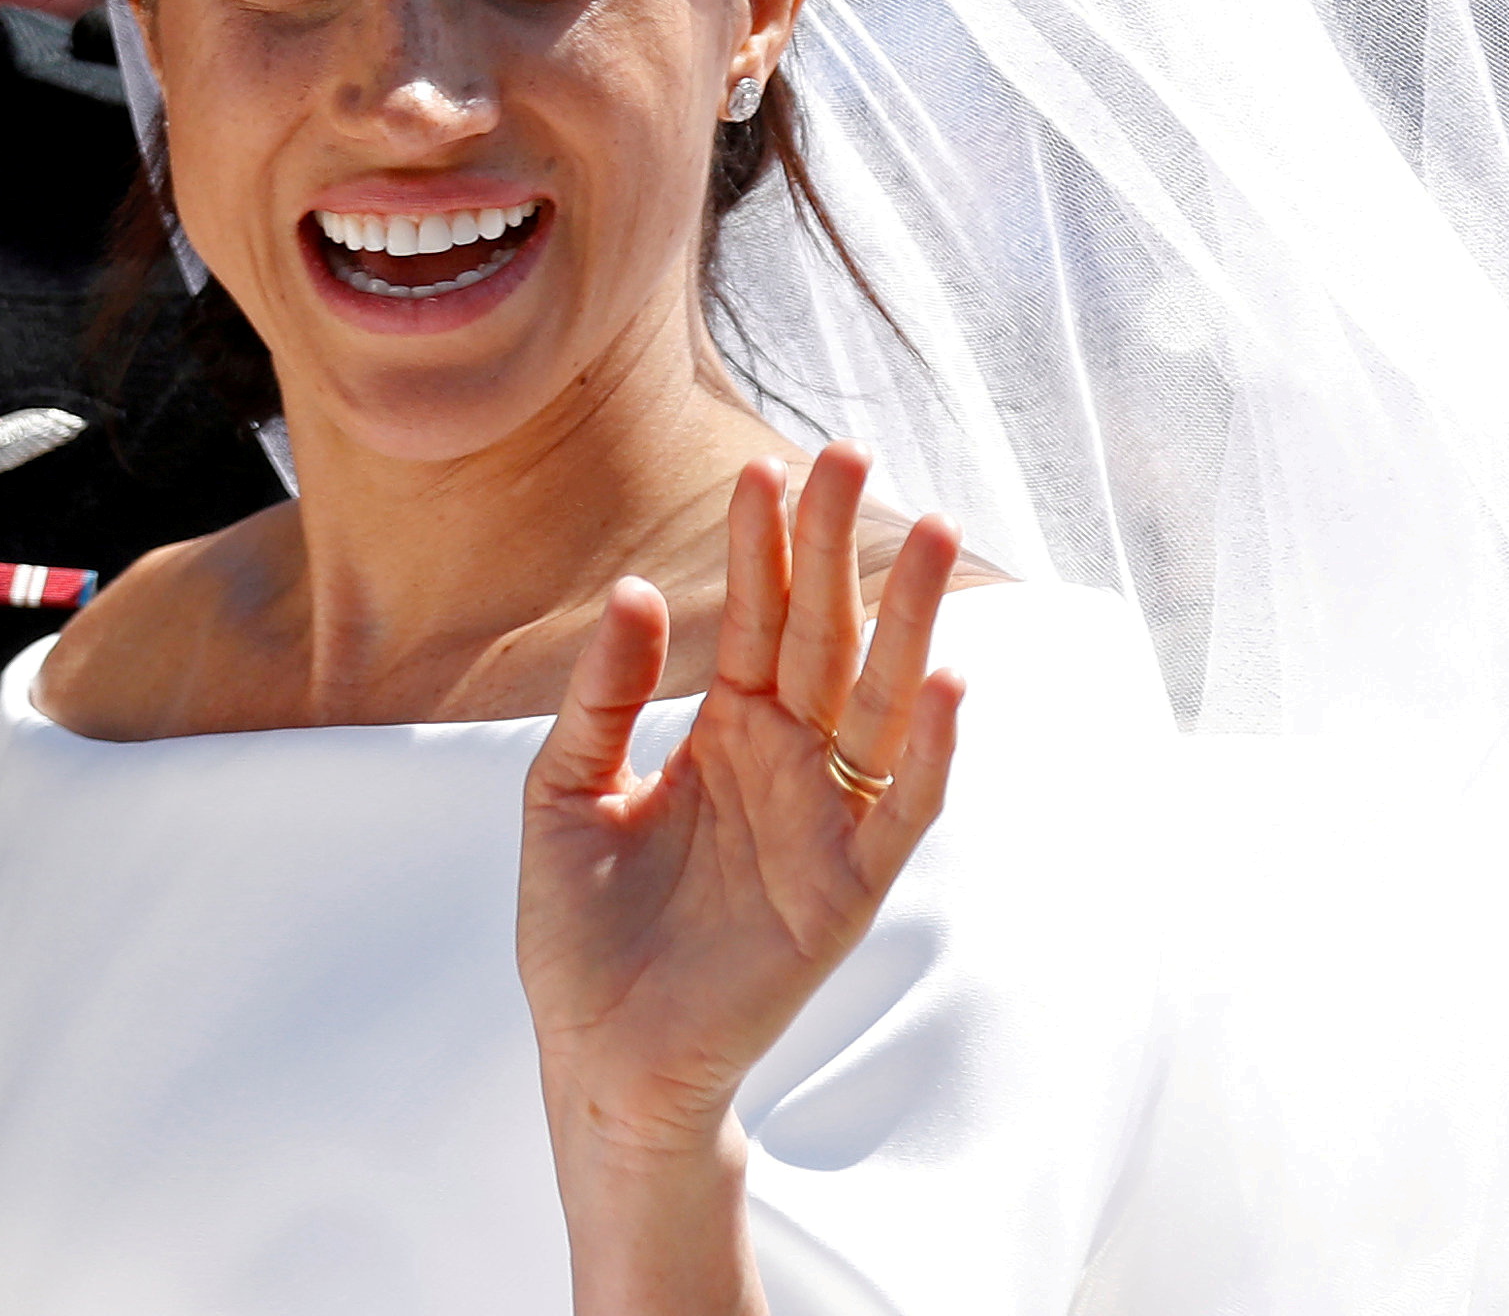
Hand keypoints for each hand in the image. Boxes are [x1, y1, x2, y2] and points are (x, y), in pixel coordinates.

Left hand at [518, 442, 962, 1159]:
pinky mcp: (846, 890)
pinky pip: (899, 810)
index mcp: (721, 734)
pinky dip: (927, 750)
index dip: (762, 547)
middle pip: (824, 636)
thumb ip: (603, 697)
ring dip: (908, 621)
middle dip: (838, 548)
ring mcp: (821, 823)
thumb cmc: (578, 932)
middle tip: (850, 453)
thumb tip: (639, 591)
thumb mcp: (563, 790)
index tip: (766, 467)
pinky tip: (946, 681)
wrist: (598, 1055)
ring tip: (932, 533)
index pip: (754, 618)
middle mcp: (783, 764)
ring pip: (877, 701)